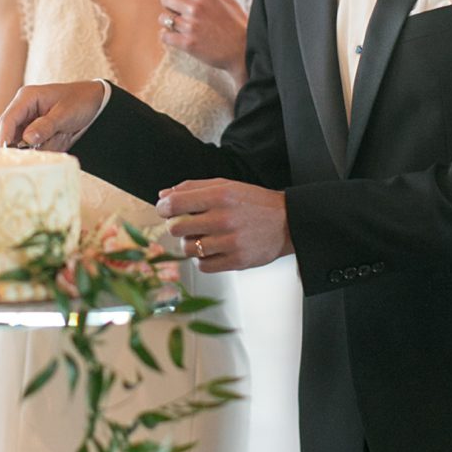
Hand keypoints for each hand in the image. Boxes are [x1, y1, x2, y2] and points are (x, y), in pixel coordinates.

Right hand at [0, 81, 107, 153]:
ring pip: (24, 143)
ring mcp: (29, 121)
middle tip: (41, 150)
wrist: (94, 101)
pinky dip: (48, 146)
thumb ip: (45, 126)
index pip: (8, 119)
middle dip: (26, 145)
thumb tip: (26, 139)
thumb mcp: (65, 114)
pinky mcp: (35, 131)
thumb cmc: (79, 101)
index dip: (4, 138)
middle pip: (12, 134)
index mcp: (26, 98)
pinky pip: (35, 146)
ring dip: (43, 145)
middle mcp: (23, 109)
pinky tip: (62, 137)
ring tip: (62, 135)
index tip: (4, 155)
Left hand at [156, 179, 290, 271]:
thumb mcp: (225, 185)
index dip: (163, 207)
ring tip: (204, 236)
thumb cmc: (254, 203)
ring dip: (190, 243)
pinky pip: (203, 266)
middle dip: (176, 225)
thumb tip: (163, 195)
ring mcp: (231, 242)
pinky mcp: (238, 261)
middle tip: (187, 223)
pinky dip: (202, 259)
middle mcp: (224, 219)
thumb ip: (192, 188)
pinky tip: (212, 250)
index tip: (165, 209)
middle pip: (176, 228)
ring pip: (187, 248)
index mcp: (220, 196)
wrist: (289, 222)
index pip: (175, 203)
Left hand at [159, 0, 248, 76]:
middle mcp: (195, 9)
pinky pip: (164, 36)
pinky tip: (174, 36)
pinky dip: (166, 36)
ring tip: (177, 26)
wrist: (243, 51)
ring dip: (168, 22)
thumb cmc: (238, 26)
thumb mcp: (230, 2)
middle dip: (169, 4)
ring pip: (163, 19)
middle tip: (176, 11)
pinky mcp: (187, 44)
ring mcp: (190, 27)